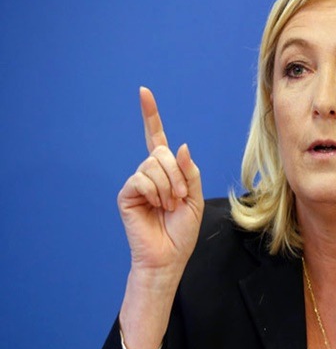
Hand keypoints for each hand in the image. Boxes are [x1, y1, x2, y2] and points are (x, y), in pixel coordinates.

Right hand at [117, 87, 203, 275]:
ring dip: (168, 186)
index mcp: (168, 171)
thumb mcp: (195, 198)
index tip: (143, 92)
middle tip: (180, 197)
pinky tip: (156, 206)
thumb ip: (190, 171)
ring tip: (168, 205)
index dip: (150, 115)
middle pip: (161, 152)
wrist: (169, 256)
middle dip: (177, 174)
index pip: (157, 138)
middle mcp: (150, 173)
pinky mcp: (127, 194)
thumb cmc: (182, 230)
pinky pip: (141, 179)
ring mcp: (137, 182)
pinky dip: (154, 192)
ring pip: (153, 165)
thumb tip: (180, 146)